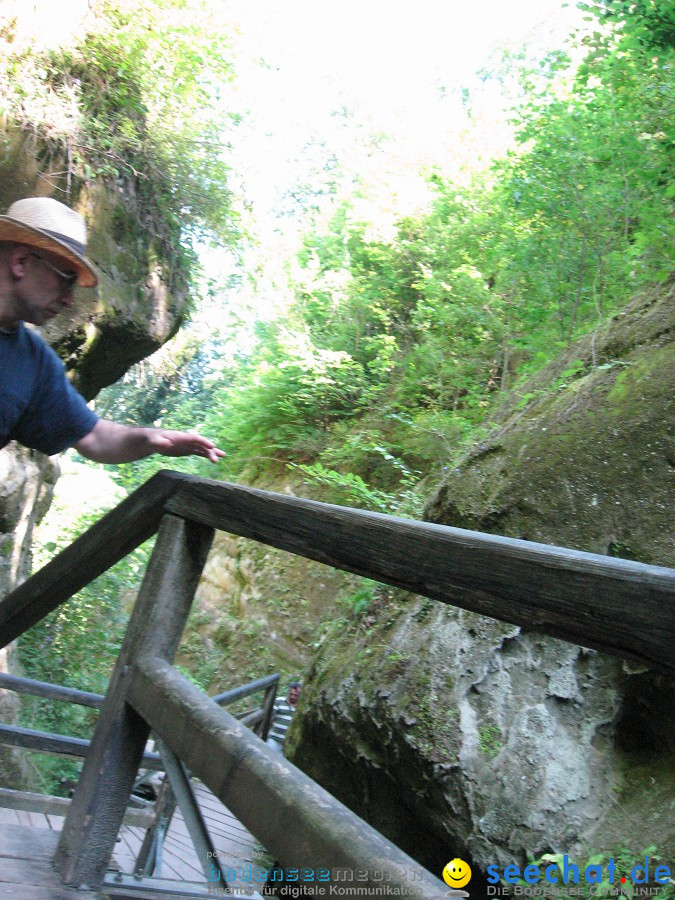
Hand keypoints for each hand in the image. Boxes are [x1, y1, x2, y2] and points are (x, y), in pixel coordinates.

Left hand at [75, 420, 224, 463]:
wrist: (98, 440)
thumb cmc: (116, 441)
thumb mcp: (135, 442)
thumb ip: (152, 441)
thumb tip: (168, 443)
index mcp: (165, 436)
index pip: (190, 439)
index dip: (204, 444)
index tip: (216, 452)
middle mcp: (165, 439)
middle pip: (191, 443)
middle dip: (207, 449)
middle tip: (222, 457)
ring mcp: (159, 444)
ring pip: (185, 447)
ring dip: (200, 452)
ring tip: (214, 458)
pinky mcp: (152, 449)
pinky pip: (174, 451)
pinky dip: (187, 454)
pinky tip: (189, 455)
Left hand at [147, 429, 225, 463]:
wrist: (153, 441)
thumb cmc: (153, 440)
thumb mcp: (154, 441)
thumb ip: (160, 443)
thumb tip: (166, 443)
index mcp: (180, 437)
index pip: (194, 438)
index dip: (203, 441)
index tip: (211, 446)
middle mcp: (187, 440)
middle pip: (201, 444)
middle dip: (209, 450)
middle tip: (217, 458)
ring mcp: (188, 445)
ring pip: (202, 448)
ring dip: (211, 453)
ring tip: (222, 457)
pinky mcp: (188, 450)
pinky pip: (199, 452)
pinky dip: (206, 455)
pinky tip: (214, 459)